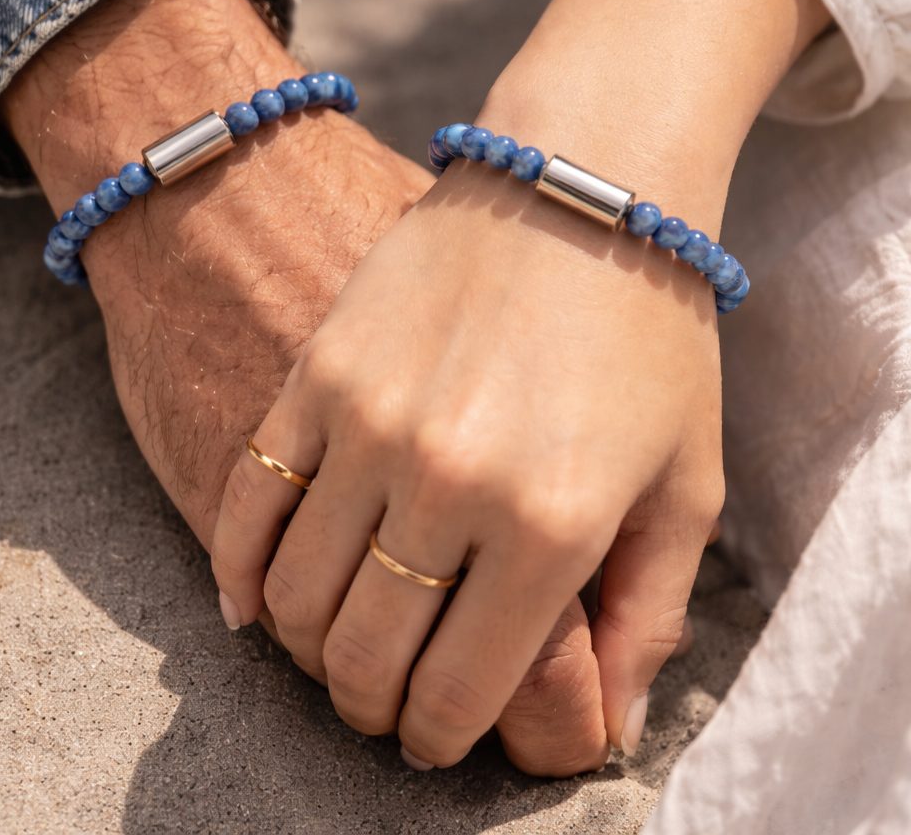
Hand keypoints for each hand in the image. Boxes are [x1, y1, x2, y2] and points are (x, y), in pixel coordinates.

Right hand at [0, 0, 622, 772]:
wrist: (578, 188)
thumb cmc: (648, 334)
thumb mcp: (686, 482)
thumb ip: (651, 616)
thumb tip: (608, 725)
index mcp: (553, 521)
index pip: (461, 691)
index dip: (439, 736)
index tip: (434, 736)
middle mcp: (450, 482)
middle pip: (365, 655)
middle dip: (371, 706)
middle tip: (385, 702)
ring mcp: (370, 424)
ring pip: (298, 596)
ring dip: (309, 649)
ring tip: (335, 646)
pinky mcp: (318, 374)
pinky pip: (249, 504)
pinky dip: (239, 575)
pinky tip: (251, 605)